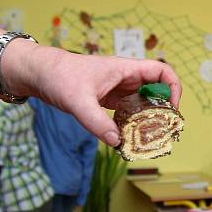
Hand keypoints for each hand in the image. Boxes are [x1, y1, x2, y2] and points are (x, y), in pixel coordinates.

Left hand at [13, 45, 181, 146]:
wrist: (38, 73)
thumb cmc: (59, 76)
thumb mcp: (78, 101)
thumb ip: (97, 122)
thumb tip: (117, 142)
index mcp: (126, 70)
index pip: (162, 72)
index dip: (173, 88)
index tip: (171, 108)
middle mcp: (126, 79)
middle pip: (156, 91)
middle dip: (163, 109)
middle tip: (163, 129)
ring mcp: (118, 89)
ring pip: (143, 103)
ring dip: (148, 118)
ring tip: (148, 137)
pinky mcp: (109, 100)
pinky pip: (129, 111)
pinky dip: (132, 123)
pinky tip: (127, 137)